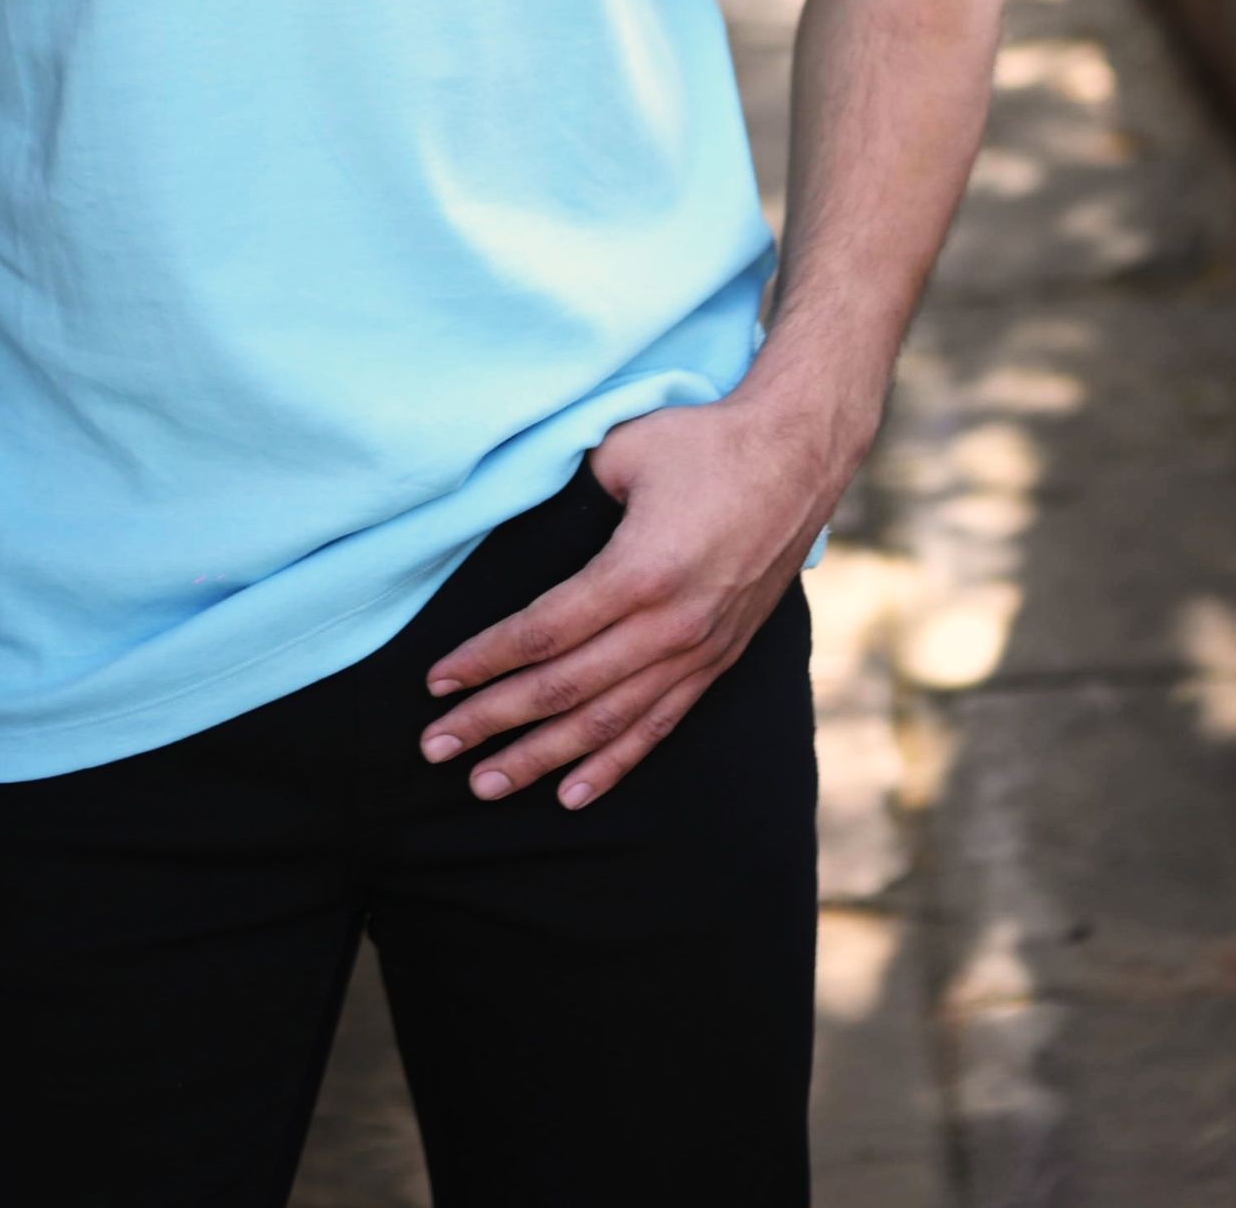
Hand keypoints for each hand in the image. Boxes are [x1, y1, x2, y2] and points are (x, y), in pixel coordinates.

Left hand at [416, 389, 847, 809]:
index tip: (435, 682)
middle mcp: (669, 625)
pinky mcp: (719, 660)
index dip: (483, 662)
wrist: (801, 454)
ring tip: (487, 786)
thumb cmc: (705, 441)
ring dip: (542, 758)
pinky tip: (572, 794)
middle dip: (492, 721)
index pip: (542, 634)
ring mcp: (697, 650)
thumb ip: (569, 491)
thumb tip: (519, 517)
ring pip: (607, 721)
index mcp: (639, 572)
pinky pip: (659, 725)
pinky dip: (614, 763)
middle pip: (563, 689)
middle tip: (434, 748)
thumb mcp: (625, 450)